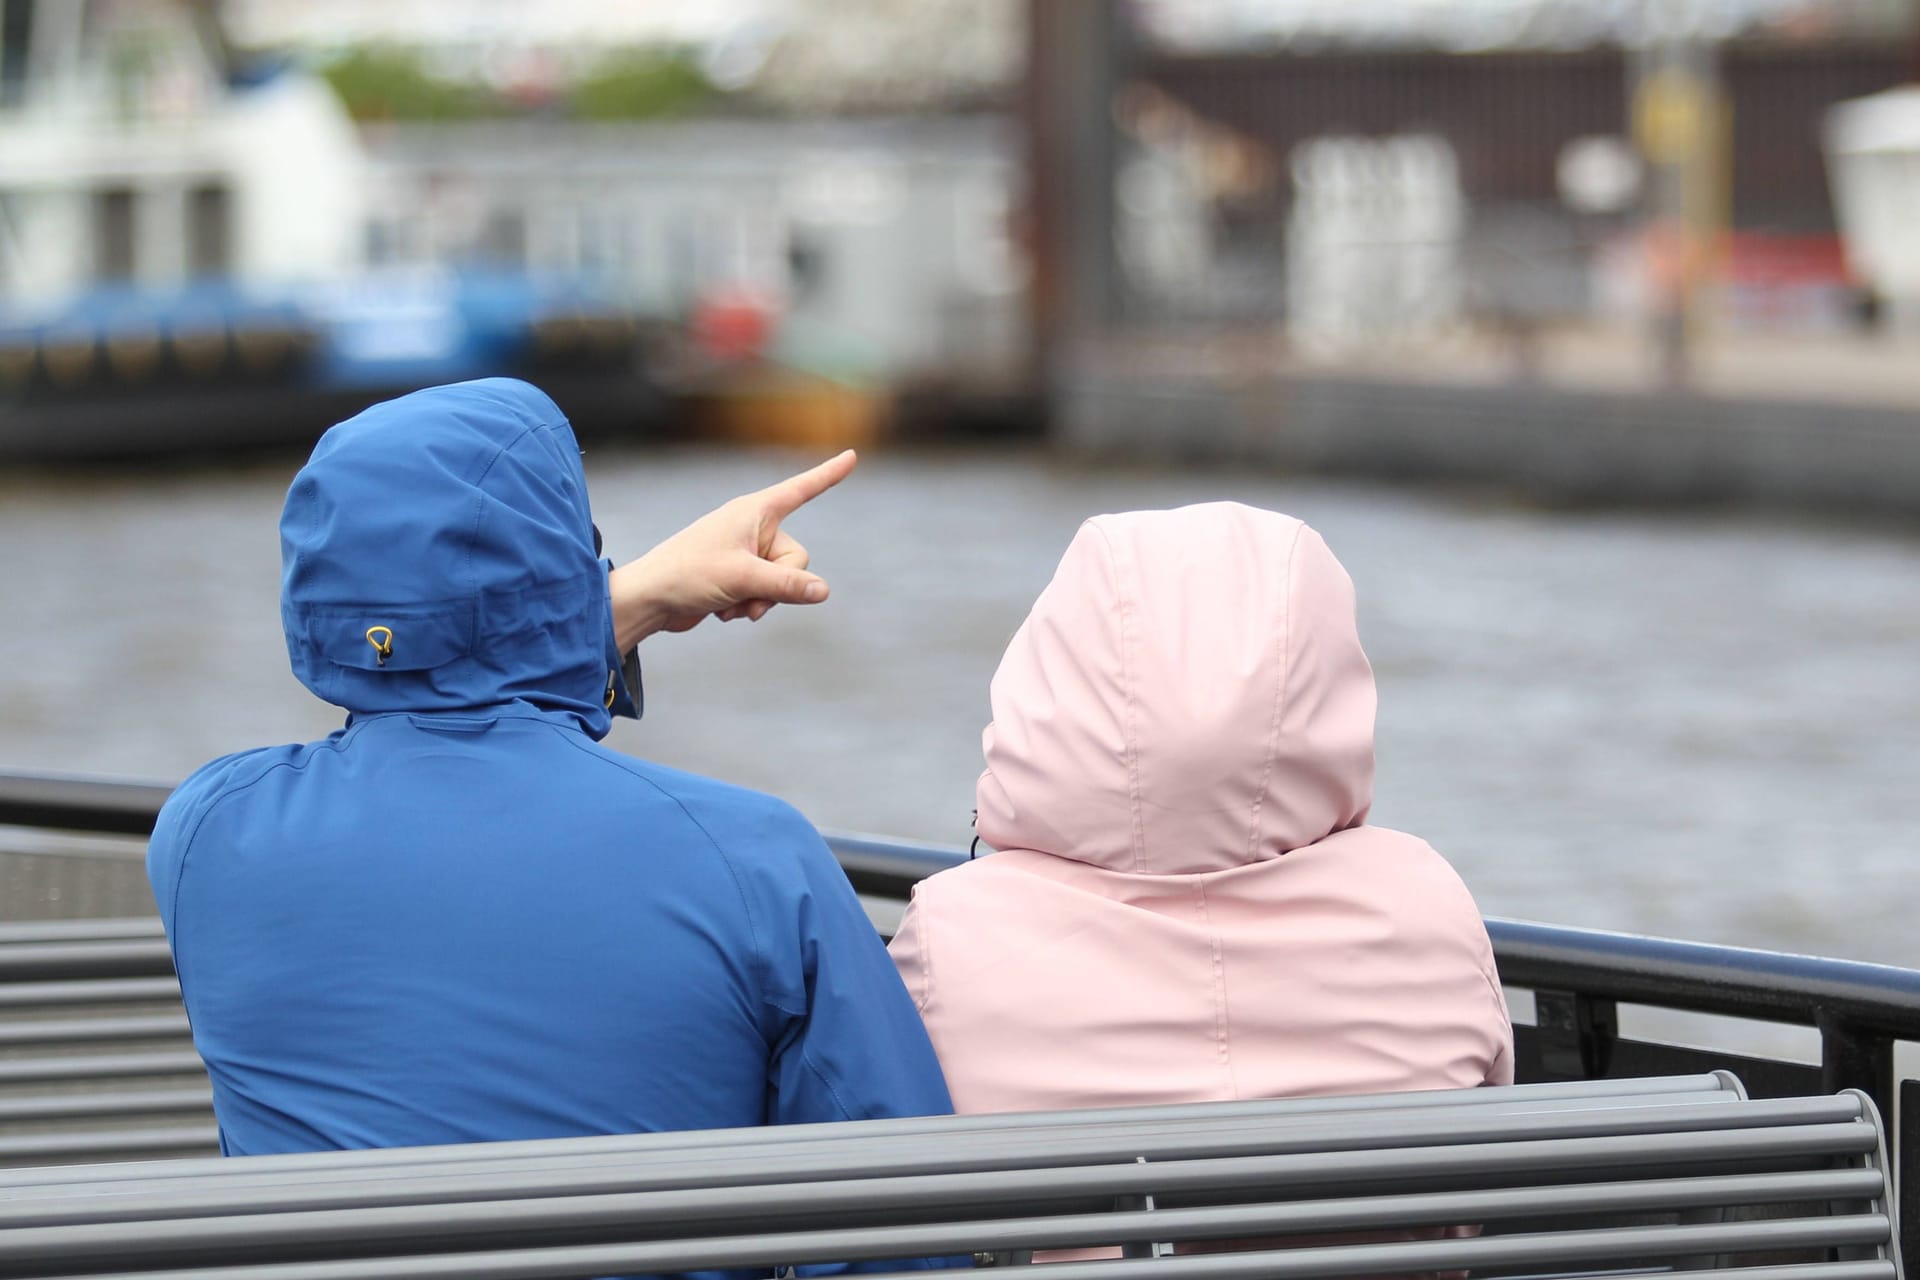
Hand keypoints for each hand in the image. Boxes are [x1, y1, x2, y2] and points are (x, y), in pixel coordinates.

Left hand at [607, 450, 856, 648]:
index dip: (828, 474)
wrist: (650, 600)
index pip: (801, 489)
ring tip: (730, 604)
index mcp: (754, 511)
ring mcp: (746, 553)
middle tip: (746, 592)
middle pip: (797, 558)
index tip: (852, 456)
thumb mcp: (743, 579)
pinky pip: (765, 594)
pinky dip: (748, 606)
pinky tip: (722, 610)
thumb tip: (825, 591)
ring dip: (760, 600)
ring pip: (782, 582)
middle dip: (777, 585)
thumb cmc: (688, 575)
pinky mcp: (738, 577)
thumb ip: (787, 585)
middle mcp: (753, 528)